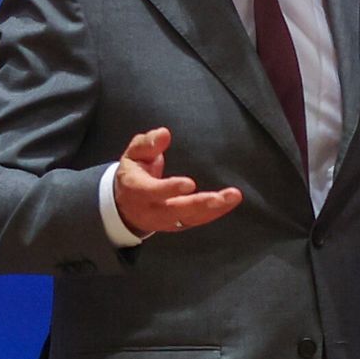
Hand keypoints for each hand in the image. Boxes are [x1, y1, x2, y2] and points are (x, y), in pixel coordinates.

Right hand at [114, 127, 242, 236]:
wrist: (126, 206)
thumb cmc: (133, 174)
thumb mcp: (133, 155)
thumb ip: (146, 144)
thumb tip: (164, 133)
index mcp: (136, 190)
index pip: (152, 191)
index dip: (170, 189)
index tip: (190, 184)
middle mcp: (151, 209)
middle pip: (175, 210)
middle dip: (198, 204)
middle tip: (219, 198)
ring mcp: (166, 220)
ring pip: (190, 217)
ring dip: (214, 209)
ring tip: (233, 197)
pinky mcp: (178, 224)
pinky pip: (198, 220)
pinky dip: (216, 213)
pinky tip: (230, 202)